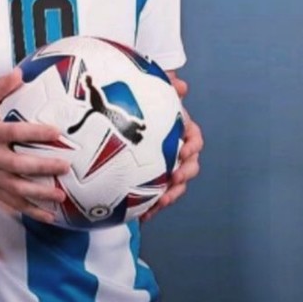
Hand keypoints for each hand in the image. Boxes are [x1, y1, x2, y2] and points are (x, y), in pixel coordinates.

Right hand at [0, 69, 68, 222]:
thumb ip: (0, 87)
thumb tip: (21, 72)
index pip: (14, 133)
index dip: (35, 133)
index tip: (57, 131)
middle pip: (18, 165)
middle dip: (42, 167)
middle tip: (65, 167)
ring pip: (16, 188)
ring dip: (39, 194)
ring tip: (61, 196)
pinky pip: (11, 202)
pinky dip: (30, 210)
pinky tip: (48, 216)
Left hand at [142, 72, 202, 220]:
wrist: (108, 122)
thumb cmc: (131, 103)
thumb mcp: (144, 90)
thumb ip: (163, 85)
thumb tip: (182, 84)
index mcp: (175, 130)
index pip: (194, 138)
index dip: (193, 146)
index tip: (184, 151)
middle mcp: (171, 150)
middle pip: (189, 166)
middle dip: (184, 176)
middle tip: (173, 180)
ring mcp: (161, 168)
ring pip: (175, 186)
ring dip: (171, 195)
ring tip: (160, 203)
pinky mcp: (147, 183)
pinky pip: (155, 198)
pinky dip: (152, 208)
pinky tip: (143, 217)